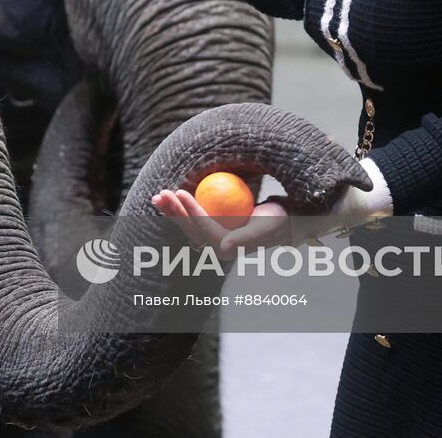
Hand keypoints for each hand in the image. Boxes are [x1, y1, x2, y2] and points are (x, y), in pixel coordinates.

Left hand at [151, 188, 290, 258]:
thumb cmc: (276, 221)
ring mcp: (212, 237)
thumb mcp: (264, 228)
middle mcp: (216, 246)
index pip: (203, 228)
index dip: (190, 210)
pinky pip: (191, 217)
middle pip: (190, 228)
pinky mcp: (211, 228)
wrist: (283, 219)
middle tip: (162, 194)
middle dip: (174, 211)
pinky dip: (179, 207)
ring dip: (171, 210)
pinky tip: (168, 197)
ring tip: (158, 197)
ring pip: (186, 224)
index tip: (180, 191)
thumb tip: (224, 249)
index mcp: (226, 249)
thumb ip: (245, 239)